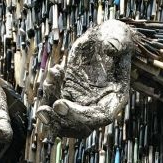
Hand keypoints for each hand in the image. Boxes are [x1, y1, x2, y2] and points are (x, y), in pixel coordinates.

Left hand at [37, 20, 132, 139]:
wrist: (103, 40)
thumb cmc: (115, 38)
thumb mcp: (119, 35)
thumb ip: (117, 41)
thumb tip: (111, 47)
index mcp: (114, 98)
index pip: (100, 117)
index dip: (80, 116)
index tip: (60, 104)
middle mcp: (98, 106)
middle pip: (79, 127)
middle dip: (59, 121)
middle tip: (43, 110)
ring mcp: (82, 103)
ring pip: (64, 120)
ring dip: (49, 112)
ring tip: (50, 81)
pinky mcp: (69, 95)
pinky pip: (56, 102)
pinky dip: (50, 92)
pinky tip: (55, 71)